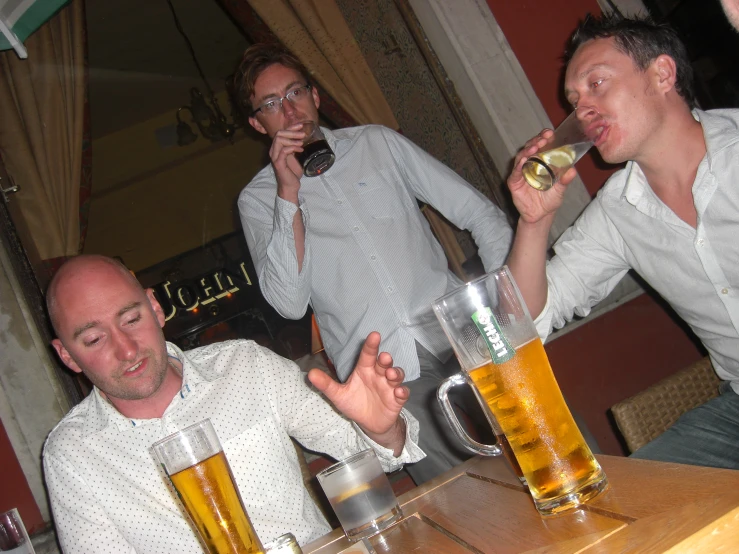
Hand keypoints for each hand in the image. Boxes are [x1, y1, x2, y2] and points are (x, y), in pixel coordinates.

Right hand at [271, 122, 306, 203]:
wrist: (290, 185)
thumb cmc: (292, 172)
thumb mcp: (295, 156)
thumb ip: (295, 146)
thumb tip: (302, 136)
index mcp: (277, 148)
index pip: (281, 133)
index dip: (291, 128)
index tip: (301, 125)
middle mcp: (274, 151)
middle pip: (279, 134)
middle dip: (292, 132)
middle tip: (303, 134)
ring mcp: (275, 157)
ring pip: (279, 140)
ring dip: (292, 139)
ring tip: (302, 142)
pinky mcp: (278, 163)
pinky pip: (283, 151)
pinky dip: (292, 148)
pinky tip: (300, 150)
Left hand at [308, 332, 408, 453]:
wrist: (369, 423)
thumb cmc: (355, 403)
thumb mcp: (338, 395)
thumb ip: (326, 384)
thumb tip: (310, 374)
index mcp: (365, 370)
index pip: (368, 355)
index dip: (371, 345)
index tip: (374, 335)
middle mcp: (379, 375)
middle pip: (384, 363)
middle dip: (385, 359)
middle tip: (384, 358)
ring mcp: (389, 386)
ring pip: (396, 375)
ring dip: (395, 372)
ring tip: (390, 374)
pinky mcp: (397, 399)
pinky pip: (402, 393)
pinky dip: (402, 391)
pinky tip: (399, 392)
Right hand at [507, 129, 577, 224]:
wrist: (541, 215)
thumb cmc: (550, 200)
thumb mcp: (560, 189)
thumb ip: (565, 180)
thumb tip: (573, 170)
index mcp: (541, 162)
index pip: (541, 146)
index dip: (544, 138)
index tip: (550, 133)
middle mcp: (529, 164)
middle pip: (530, 148)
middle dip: (536, 141)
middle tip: (544, 138)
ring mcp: (521, 172)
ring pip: (521, 157)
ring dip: (527, 150)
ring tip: (535, 147)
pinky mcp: (514, 182)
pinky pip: (515, 172)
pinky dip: (518, 165)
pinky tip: (523, 160)